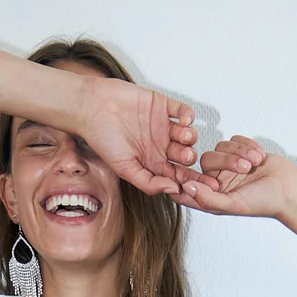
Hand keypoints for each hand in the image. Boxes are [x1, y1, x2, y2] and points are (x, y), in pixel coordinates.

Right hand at [73, 74, 197, 196]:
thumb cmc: (102, 139)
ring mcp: (162, 126)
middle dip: (189, 158)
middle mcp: (159, 146)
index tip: (205, 185)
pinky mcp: (161, 105)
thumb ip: (148, 182)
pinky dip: (188, 116)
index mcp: (152, 163)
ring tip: (184, 138)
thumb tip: (173, 190)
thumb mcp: (124, 169)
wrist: (91, 108)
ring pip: (186, 135)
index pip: (177, 175)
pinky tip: (185, 121)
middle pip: (184, 156)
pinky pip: (182, 111)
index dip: (191, 180)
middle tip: (186, 156)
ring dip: (190, 138)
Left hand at [165, 136, 296, 218]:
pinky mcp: (242, 151)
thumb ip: (207, 198)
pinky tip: (260, 158)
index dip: (176, 178)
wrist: (290, 189)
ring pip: (221, 146)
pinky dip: (248, 145)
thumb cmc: (263, 202)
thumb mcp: (233, 204)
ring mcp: (229, 165)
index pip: (185, 188)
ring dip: (241, 152)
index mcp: (212, 197)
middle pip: (206, 159)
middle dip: (228, 160)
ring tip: (256, 163)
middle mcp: (218, 180)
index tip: (171, 167)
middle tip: (246, 168)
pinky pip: (235, 138)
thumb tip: (186, 188)